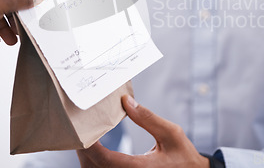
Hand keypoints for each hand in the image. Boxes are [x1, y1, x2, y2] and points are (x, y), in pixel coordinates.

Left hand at [77, 95, 208, 167]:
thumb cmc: (183, 156)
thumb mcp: (171, 133)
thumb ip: (147, 118)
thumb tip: (125, 101)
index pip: (106, 160)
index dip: (90, 146)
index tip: (83, 130)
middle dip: (84, 150)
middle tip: (80, 130)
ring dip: (88, 158)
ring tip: (86, 138)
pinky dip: (96, 164)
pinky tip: (96, 151)